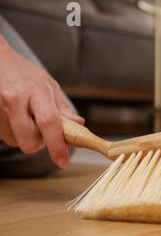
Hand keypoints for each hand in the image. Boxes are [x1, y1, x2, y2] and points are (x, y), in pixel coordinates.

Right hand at [0, 36, 83, 167]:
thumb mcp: (49, 86)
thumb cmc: (25, 75)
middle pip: (28, 141)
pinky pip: (2, 136)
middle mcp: (14, 98)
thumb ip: (62, 109)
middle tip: (40, 130)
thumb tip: (79, 125)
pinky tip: (11, 116)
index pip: (49, 123)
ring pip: (13, 141)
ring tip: (23, 117)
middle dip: (37, 143)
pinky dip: (10, 131)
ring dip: (22, 136)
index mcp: (36, 91)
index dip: (56, 145)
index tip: (62, 160)